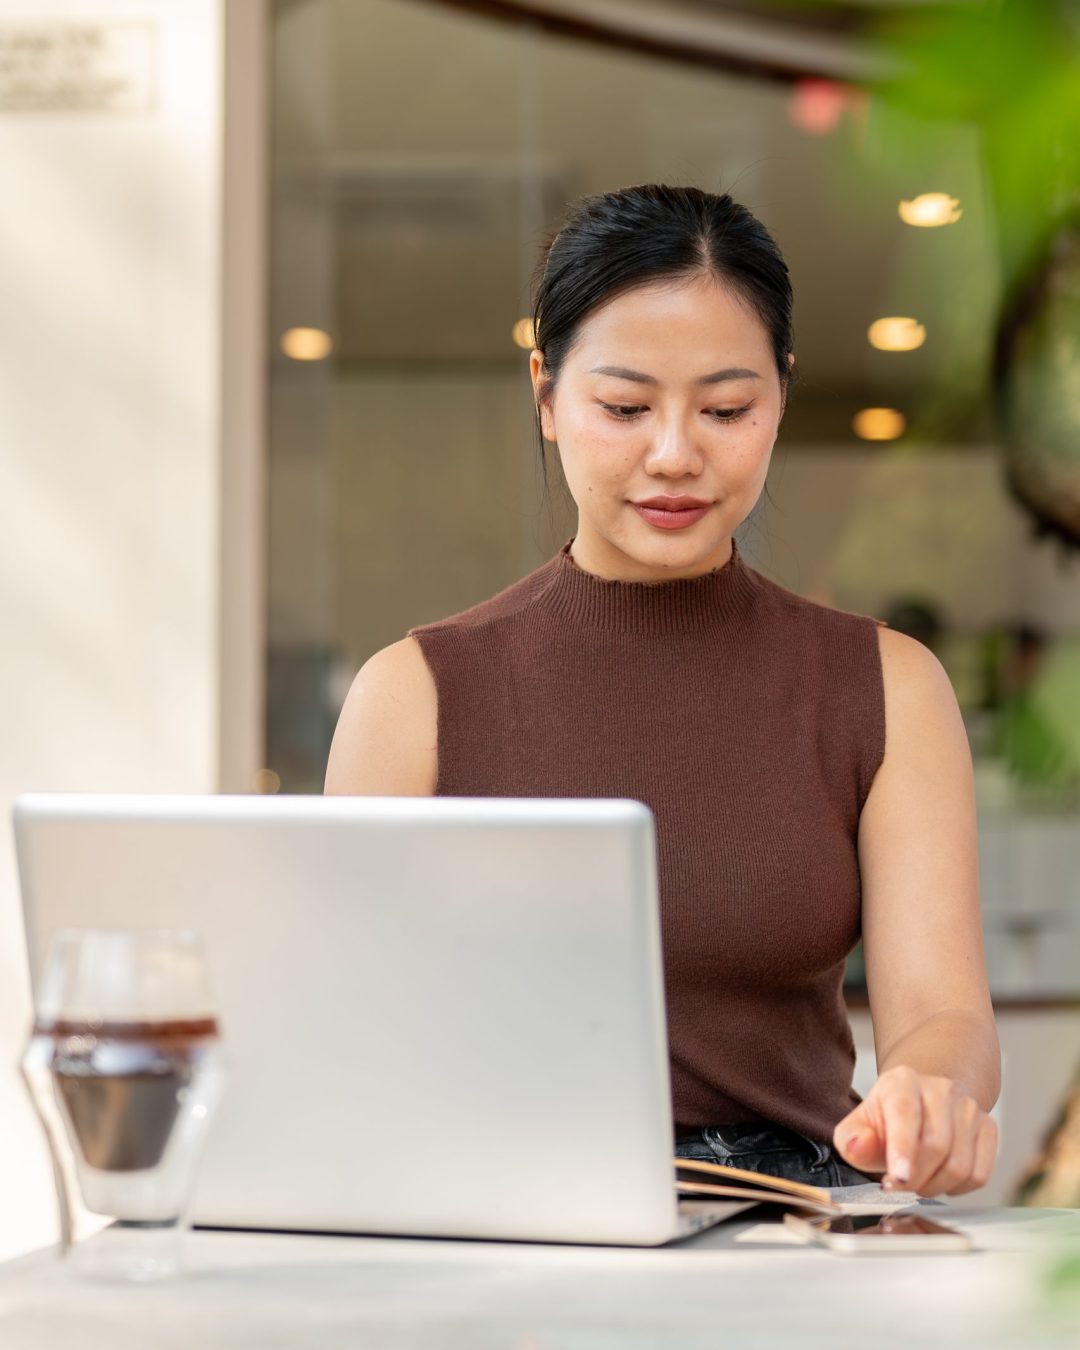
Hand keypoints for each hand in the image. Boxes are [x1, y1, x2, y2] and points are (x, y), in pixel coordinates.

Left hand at [832, 1065, 997, 1196]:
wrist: (921, 1104)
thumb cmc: (887, 1120)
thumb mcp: (859, 1126)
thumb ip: (852, 1139)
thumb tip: (858, 1146)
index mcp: (903, 1082)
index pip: (905, 1113)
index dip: (902, 1148)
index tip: (898, 1176)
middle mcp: (941, 1089)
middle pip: (935, 1146)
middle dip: (914, 1178)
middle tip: (898, 1184)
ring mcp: (969, 1108)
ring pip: (959, 1165)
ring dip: (934, 1186)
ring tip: (917, 1180)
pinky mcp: (988, 1128)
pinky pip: (979, 1174)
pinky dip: (957, 1188)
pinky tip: (940, 1178)